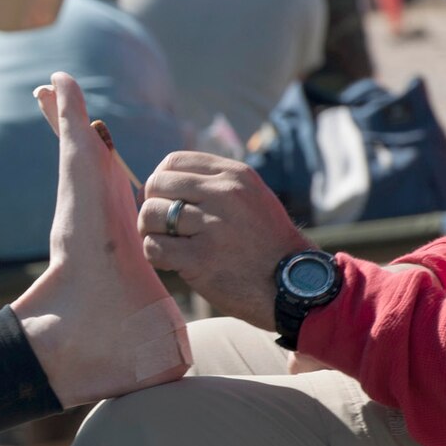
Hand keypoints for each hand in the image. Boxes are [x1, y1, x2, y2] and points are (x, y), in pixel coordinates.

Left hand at [138, 151, 311, 328]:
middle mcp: (224, 194)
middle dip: (151, 206)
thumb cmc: (265, 244)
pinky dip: (155, 255)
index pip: (175, 161)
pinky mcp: (200, 258)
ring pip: (151, 214)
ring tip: (168, 245)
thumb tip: (154, 185)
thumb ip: (212, 186)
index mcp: (235, 175)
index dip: (160, 181)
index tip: (163, 200)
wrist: (294, 284)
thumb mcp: (250, 198)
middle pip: (157, 184)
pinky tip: (172, 263)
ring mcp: (212, 225)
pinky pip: (154, 246)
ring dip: (151, 232)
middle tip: (162, 227)